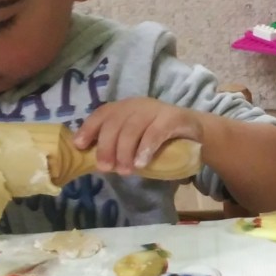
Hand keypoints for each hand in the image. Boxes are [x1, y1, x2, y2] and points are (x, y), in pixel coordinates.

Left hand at [73, 98, 201, 176]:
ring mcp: (155, 110)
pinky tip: (142, 164)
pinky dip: (145, 149)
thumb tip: (96, 162)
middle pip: (115, 123)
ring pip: (132, 129)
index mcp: (124, 107)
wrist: (195, 131)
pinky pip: (155, 134)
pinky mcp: (173, 119)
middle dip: (107, 146)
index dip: (89, 129)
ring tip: (125, 170)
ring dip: (125, 151)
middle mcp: (137, 105)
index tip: (80, 146)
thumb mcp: (135, 137)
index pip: (102, 114)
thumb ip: (118, 144)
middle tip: (105, 167)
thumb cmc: (159, 138)